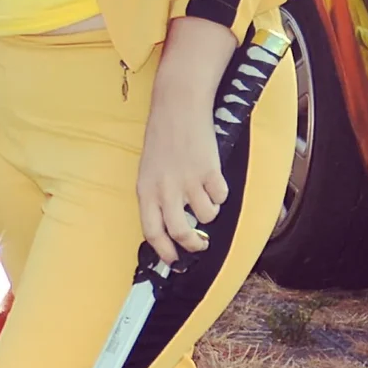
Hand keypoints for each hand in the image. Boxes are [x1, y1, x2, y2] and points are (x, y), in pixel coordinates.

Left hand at [137, 18, 235, 262]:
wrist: (177, 109)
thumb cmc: (162, 140)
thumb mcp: (149, 170)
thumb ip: (158, 196)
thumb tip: (169, 226)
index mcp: (146, 190)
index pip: (152, 231)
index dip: (164, 250)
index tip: (173, 259)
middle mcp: (166, 189)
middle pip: (181, 232)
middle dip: (193, 244)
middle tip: (200, 244)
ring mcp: (189, 181)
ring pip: (207, 215)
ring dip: (210, 211)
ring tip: (204, 195)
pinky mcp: (210, 172)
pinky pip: (221, 196)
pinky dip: (221, 193)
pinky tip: (213, 178)